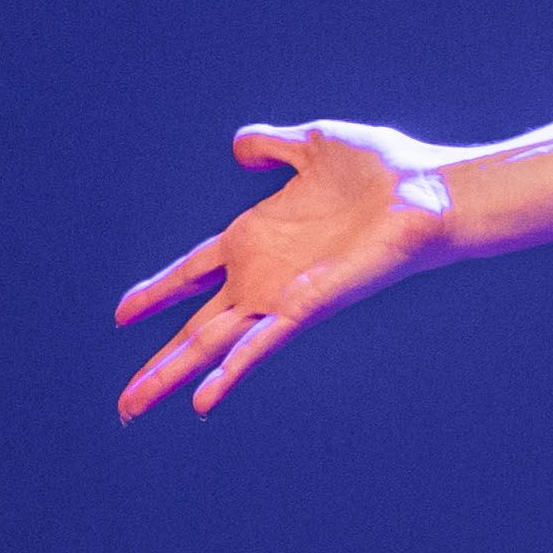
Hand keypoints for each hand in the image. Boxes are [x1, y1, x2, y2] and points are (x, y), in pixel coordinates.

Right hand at [109, 121, 552, 420]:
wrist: (430, 190)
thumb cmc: (384, 170)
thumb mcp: (313, 145)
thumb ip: (272, 146)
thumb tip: (240, 146)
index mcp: (256, 238)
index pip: (192, 272)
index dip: (157, 291)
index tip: (121, 315)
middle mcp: (263, 275)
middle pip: (195, 326)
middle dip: (158, 363)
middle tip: (123, 402)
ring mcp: (282, 295)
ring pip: (214, 344)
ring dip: (174, 376)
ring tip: (134, 407)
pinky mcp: (307, 307)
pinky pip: (260, 345)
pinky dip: (232, 371)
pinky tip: (203, 400)